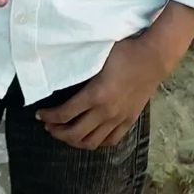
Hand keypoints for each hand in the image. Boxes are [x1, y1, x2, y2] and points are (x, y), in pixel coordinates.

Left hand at [37, 36, 165, 150]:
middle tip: (49, 126)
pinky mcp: (129, 121)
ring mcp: (118, 119)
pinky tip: (90, 136)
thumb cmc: (126, 51)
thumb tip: (62, 68)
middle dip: (57, 132)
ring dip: (74, 141)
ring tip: (66, 133)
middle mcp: (105, 112)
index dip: (49, 117)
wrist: (154, 57)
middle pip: (74, 133)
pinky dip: (96, 142)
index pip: (65, 114)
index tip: (39, 114)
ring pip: (91, 142)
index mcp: (95, 94)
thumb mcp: (99, 56)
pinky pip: (110, 141)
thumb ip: (82, 67)